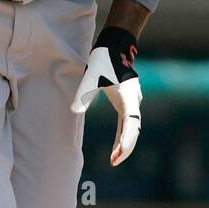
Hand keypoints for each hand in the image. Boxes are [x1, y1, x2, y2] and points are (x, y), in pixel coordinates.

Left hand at [71, 25, 141, 165]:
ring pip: (132, 128)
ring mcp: (132, 102)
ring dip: (124, 144)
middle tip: (113, 162)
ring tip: (113, 159)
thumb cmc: (104, 59)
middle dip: (125, 147)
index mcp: (128, 96)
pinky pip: (127, 124)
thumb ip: (84, 93)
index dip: (126, 140)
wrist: (116, 46)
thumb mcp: (91, 75)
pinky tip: (115, 148)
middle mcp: (134, 101)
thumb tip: (74, 111)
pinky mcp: (127, 103)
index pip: (131, 123)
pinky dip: (122, 137)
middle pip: (134, 129)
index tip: (118, 153)